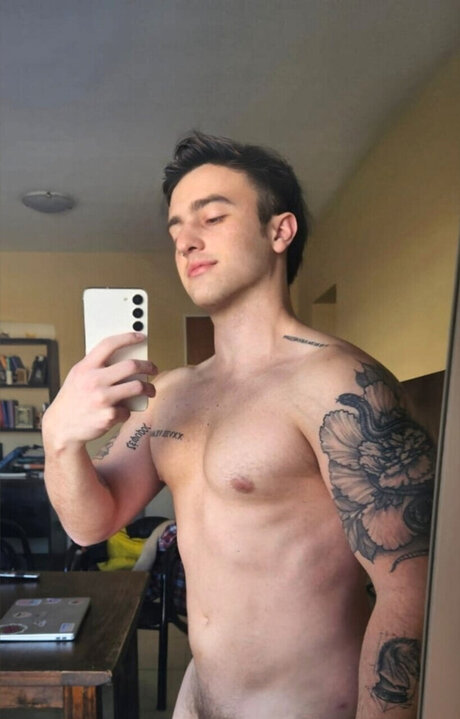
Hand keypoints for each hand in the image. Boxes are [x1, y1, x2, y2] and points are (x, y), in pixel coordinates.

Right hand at [42, 333, 156, 448]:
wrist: (61, 428)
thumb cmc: (73, 400)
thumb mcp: (78, 377)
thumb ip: (96, 366)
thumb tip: (125, 357)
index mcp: (85, 368)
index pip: (109, 344)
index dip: (128, 338)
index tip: (141, 337)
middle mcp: (93, 381)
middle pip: (131, 366)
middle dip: (148, 366)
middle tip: (154, 369)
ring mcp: (102, 399)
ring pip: (137, 387)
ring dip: (149, 388)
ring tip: (150, 390)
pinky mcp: (108, 416)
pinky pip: (128, 410)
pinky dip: (127, 411)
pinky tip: (121, 412)